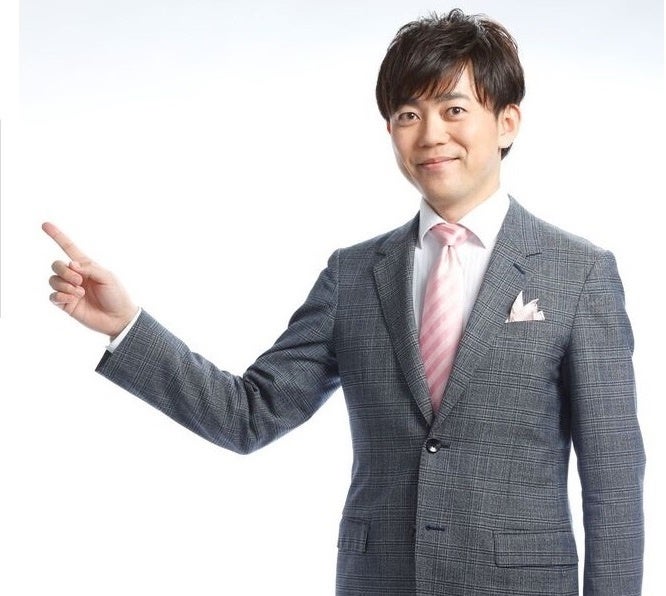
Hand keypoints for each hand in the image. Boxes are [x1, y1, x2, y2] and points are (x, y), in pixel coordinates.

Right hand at [43, 222, 138, 337]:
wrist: (118, 318)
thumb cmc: (116, 295)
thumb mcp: (107, 277)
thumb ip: (89, 268)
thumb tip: (71, 264)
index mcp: (86, 266)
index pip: (69, 248)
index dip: (57, 236)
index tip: (45, 224)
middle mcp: (75, 276)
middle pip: (56, 265)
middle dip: (64, 271)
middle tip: (79, 281)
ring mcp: (69, 290)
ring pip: (53, 280)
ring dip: (64, 285)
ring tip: (79, 293)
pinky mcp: (65, 304)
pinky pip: (53, 296)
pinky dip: (61, 296)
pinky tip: (73, 300)